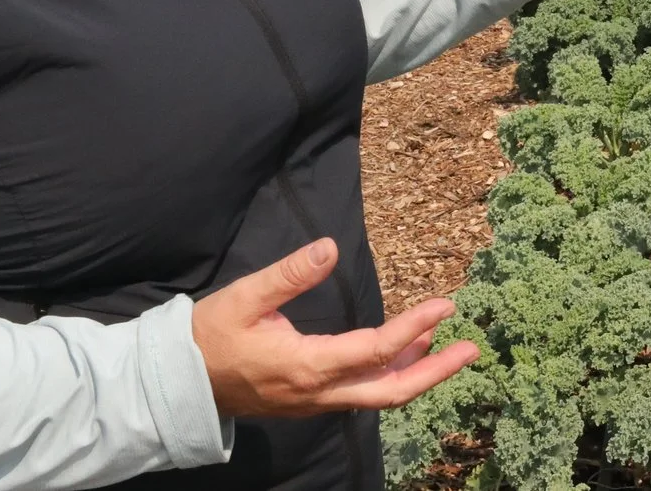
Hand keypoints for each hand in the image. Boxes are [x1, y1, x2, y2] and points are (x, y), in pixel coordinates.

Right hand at [192, 238, 478, 417]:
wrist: (178, 383)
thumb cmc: (210, 336)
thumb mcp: (245, 297)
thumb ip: (289, 273)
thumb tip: (330, 247)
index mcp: (307, 365)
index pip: (374, 350)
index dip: (414, 328)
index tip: (445, 306)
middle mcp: (318, 392)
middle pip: (391, 390)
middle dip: (435, 372)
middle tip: (472, 349)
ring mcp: (315, 402)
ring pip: (378, 396)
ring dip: (416, 373)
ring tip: (446, 346)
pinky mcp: (310, 401)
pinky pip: (361, 393)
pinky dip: (389, 375)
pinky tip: (403, 353)